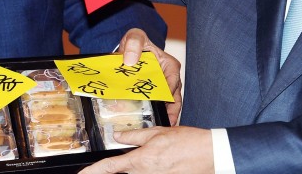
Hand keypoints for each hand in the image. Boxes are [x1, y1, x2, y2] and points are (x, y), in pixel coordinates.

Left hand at [79, 126, 213, 173]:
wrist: (209, 155)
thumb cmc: (187, 143)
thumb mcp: (157, 132)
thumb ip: (135, 135)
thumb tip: (118, 135)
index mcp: (141, 160)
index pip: (109, 168)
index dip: (92, 172)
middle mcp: (145, 173)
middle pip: (121, 173)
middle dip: (113, 169)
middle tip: (108, 164)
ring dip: (129, 168)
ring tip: (142, 157)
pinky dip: (144, 169)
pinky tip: (154, 161)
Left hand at [120, 28, 182, 125]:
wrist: (130, 48)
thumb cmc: (137, 41)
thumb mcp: (135, 37)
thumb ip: (134, 44)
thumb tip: (130, 60)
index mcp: (170, 66)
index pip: (171, 85)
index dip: (166, 98)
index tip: (160, 109)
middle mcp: (170, 79)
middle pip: (172, 100)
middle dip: (167, 114)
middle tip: (160, 127)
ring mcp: (163, 88)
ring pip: (166, 107)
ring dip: (161, 117)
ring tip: (154, 131)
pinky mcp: (155, 95)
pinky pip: (157, 107)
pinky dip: (153, 115)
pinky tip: (146, 126)